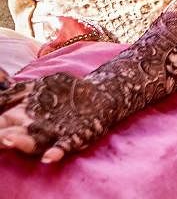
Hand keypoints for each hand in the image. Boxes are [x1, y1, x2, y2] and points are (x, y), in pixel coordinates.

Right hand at [0, 72, 117, 163]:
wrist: (98, 96)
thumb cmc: (61, 93)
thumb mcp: (36, 88)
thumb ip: (15, 91)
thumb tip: (0, 88)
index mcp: (22, 118)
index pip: (1, 124)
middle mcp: (34, 129)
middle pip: (14, 135)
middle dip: (3, 136)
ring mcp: (52, 135)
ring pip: (34, 143)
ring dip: (22, 144)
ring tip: (11, 140)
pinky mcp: (72, 139)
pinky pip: (63, 148)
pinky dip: (55, 153)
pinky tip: (48, 157)